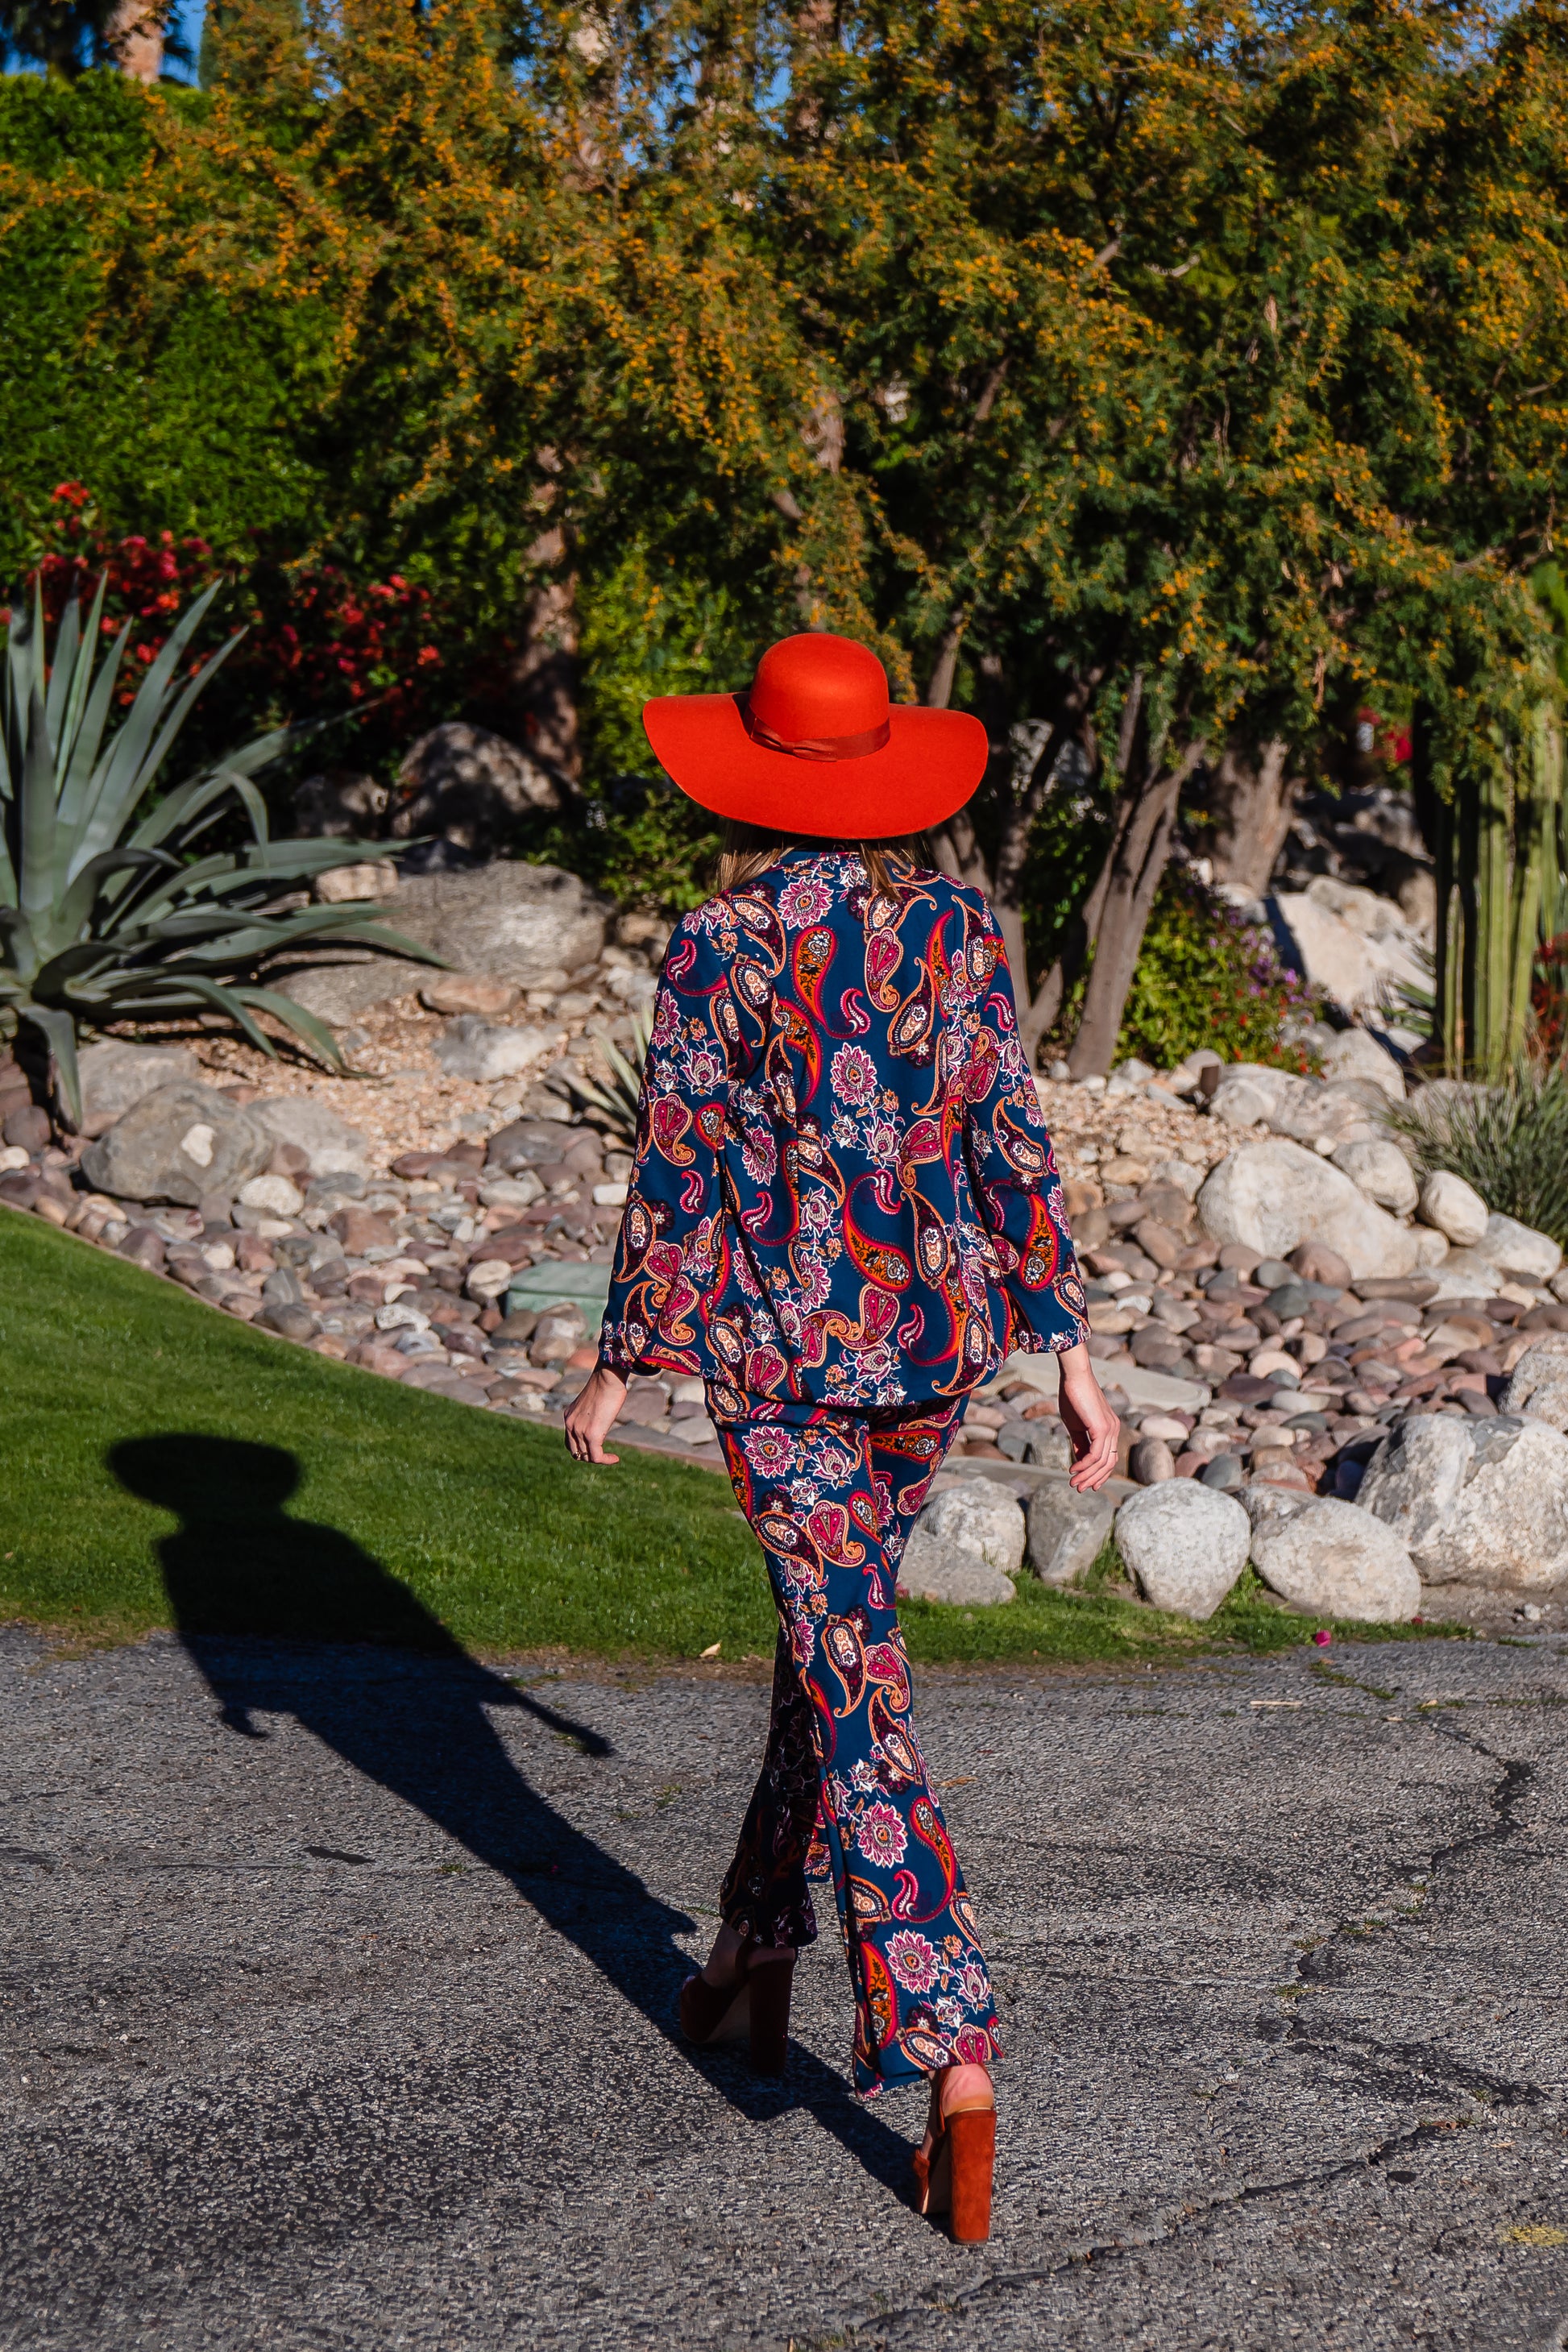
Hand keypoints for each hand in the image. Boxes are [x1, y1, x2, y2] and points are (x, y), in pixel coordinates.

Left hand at [564, 1363, 628, 1464]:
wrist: (608, 1377)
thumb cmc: (606, 1383)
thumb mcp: (593, 1401)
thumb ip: (592, 1412)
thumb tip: (601, 1416)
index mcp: (569, 1416)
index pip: (570, 1442)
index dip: (582, 1449)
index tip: (596, 1448)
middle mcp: (570, 1425)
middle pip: (576, 1452)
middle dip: (590, 1456)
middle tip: (604, 1455)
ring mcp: (579, 1431)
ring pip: (587, 1456)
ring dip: (599, 1459)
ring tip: (611, 1458)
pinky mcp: (592, 1435)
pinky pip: (596, 1457)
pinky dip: (605, 1460)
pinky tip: (615, 1459)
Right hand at [1057, 1344, 1119, 1490]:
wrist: (1074, 1376)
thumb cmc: (1073, 1396)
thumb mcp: (1075, 1425)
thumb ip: (1080, 1443)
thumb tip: (1080, 1462)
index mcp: (1109, 1429)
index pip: (1109, 1458)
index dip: (1100, 1473)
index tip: (1087, 1484)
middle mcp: (1114, 1430)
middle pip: (1108, 1464)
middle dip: (1093, 1478)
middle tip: (1078, 1488)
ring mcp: (1110, 1429)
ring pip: (1102, 1462)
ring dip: (1087, 1475)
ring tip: (1073, 1482)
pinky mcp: (1102, 1427)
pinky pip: (1095, 1454)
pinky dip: (1084, 1464)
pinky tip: (1073, 1469)